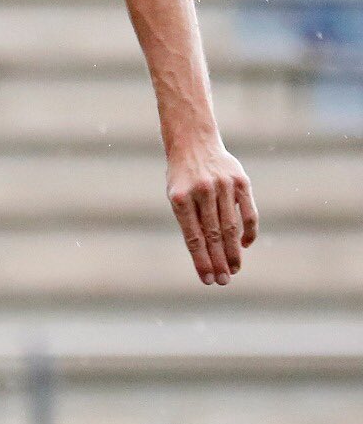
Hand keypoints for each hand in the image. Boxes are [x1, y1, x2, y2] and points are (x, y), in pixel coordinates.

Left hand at [166, 140, 257, 285]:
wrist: (194, 142)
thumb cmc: (182, 176)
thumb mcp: (176, 195)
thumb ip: (189, 221)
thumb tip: (206, 254)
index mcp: (180, 198)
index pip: (193, 237)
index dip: (201, 261)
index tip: (206, 280)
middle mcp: (202, 192)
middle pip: (213, 235)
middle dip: (218, 261)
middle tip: (223, 281)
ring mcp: (223, 186)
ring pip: (231, 227)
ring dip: (233, 252)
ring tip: (233, 270)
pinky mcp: (241, 181)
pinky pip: (248, 212)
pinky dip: (248, 231)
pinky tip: (244, 246)